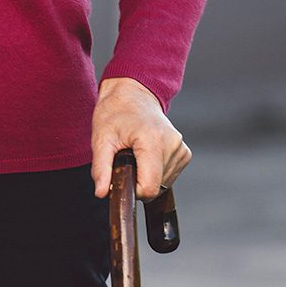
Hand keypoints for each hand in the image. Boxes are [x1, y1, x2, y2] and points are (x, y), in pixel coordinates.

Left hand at [90, 76, 190, 200]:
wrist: (133, 93)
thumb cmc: (115, 113)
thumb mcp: (100, 139)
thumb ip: (101, 168)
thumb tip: (101, 193)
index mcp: (153, 141)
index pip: (150, 188)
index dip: (133, 190)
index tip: (120, 177)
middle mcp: (173, 146)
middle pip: (156, 186)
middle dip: (137, 179)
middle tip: (125, 158)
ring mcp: (182, 149)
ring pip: (163, 183)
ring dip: (146, 175)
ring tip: (135, 153)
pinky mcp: (185, 153)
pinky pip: (168, 175)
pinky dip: (155, 171)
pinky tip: (145, 153)